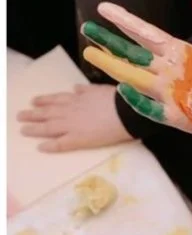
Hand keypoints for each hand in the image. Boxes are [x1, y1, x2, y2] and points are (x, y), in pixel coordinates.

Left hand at [17, 84, 133, 152]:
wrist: (127, 112)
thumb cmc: (119, 99)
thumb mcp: (101, 89)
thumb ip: (87, 89)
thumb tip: (76, 87)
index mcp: (78, 98)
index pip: (56, 99)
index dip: (44, 100)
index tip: (34, 101)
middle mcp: (71, 111)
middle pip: (47, 112)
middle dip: (33, 114)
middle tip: (20, 115)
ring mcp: (73, 125)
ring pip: (48, 127)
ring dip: (35, 128)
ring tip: (24, 130)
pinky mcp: (78, 139)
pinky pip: (60, 144)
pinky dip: (50, 145)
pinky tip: (41, 147)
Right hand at [82, 0, 191, 137]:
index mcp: (175, 52)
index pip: (145, 34)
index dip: (125, 21)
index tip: (104, 8)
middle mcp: (166, 71)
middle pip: (132, 54)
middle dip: (109, 41)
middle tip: (86, 27)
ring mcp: (167, 93)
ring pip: (134, 78)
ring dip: (114, 67)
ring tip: (91, 54)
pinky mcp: (173, 116)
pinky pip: (151, 108)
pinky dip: (138, 100)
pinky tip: (124, 89)